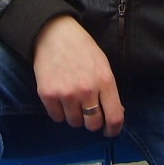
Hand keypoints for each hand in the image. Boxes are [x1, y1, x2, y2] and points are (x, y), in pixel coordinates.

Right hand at [32, 15, 123, 136]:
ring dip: (75, 116)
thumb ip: (108, 89)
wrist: (53, 33)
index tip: (109, 131)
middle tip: (88, 112)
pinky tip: (60, 98)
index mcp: (105, 81)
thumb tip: (115, 113)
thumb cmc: (81, 47)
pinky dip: (59, 112)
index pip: (114, 117)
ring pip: (74, 122)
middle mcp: (86, 90)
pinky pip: (57, 117)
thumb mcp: (102, 64)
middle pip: (93, 124)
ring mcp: (66, 94)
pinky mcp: (48, 95)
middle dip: (92, 122)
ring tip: (72, 100)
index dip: (113, 129)